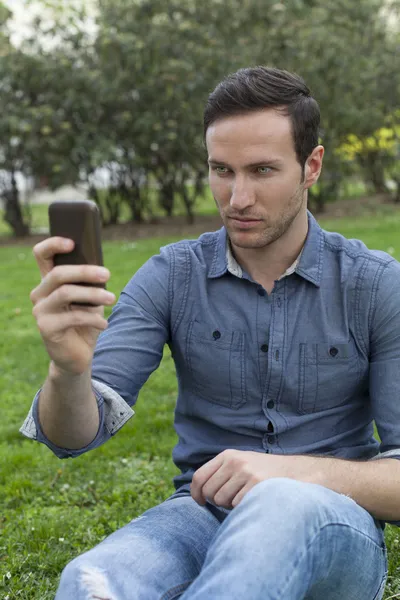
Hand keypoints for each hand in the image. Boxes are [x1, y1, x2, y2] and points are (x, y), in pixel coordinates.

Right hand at [30, 236, 115, 374]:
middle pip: (58, 273)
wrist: (79, 356)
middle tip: (107, 273)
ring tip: (111, 298)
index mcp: (49, 281)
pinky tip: (105, 324)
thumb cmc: (86, 322)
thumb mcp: (90, 300)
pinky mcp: (46, 328)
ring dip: (92, 294)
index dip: (53, 244)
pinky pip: (72, 317)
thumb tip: (101, 269)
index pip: (42, 255)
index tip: (73, 242)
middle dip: (84, 271)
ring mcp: (40, 311)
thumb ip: (90, 283)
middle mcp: (39, 293)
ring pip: (66, 293)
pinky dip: (93, 319)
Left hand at [190, 449, 319, 508]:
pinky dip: (243, 507)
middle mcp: (235, 462)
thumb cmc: (265, 472)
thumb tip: (198, 492)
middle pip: (209, 492)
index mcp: (228, 455)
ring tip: (245, 497)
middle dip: (217, 501)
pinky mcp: (256, 484)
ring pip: (221, 501)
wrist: (297, 472)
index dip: (196, 493)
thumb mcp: (242, 463)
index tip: (200, 502)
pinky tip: (254, 500)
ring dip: (230, 506)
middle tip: (232, 499)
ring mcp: (246, 472)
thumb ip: (222, 472)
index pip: (199, 476)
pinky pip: (237, 505)